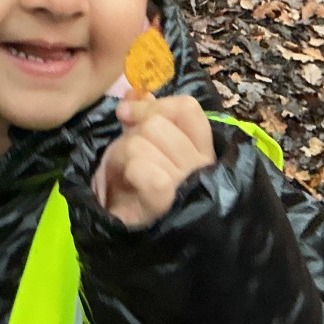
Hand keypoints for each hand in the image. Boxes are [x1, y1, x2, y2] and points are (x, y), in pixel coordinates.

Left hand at [93, 94, 215, 227]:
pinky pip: (151, 175)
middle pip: (157, 124)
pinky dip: (131, 173)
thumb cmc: (135, 186)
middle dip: (130, 135)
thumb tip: (137, 90)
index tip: (128, 114)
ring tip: (125, 175)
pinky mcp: (169, 208)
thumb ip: (145, 115)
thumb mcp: (140, 143)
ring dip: (123, 156)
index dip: (155, 105)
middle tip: (128, 158)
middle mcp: (201, 166)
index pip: (188, 108)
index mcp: (200, 148)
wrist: (127, 232)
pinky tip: (130, 185)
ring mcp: (188, 188)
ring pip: (143, 143)